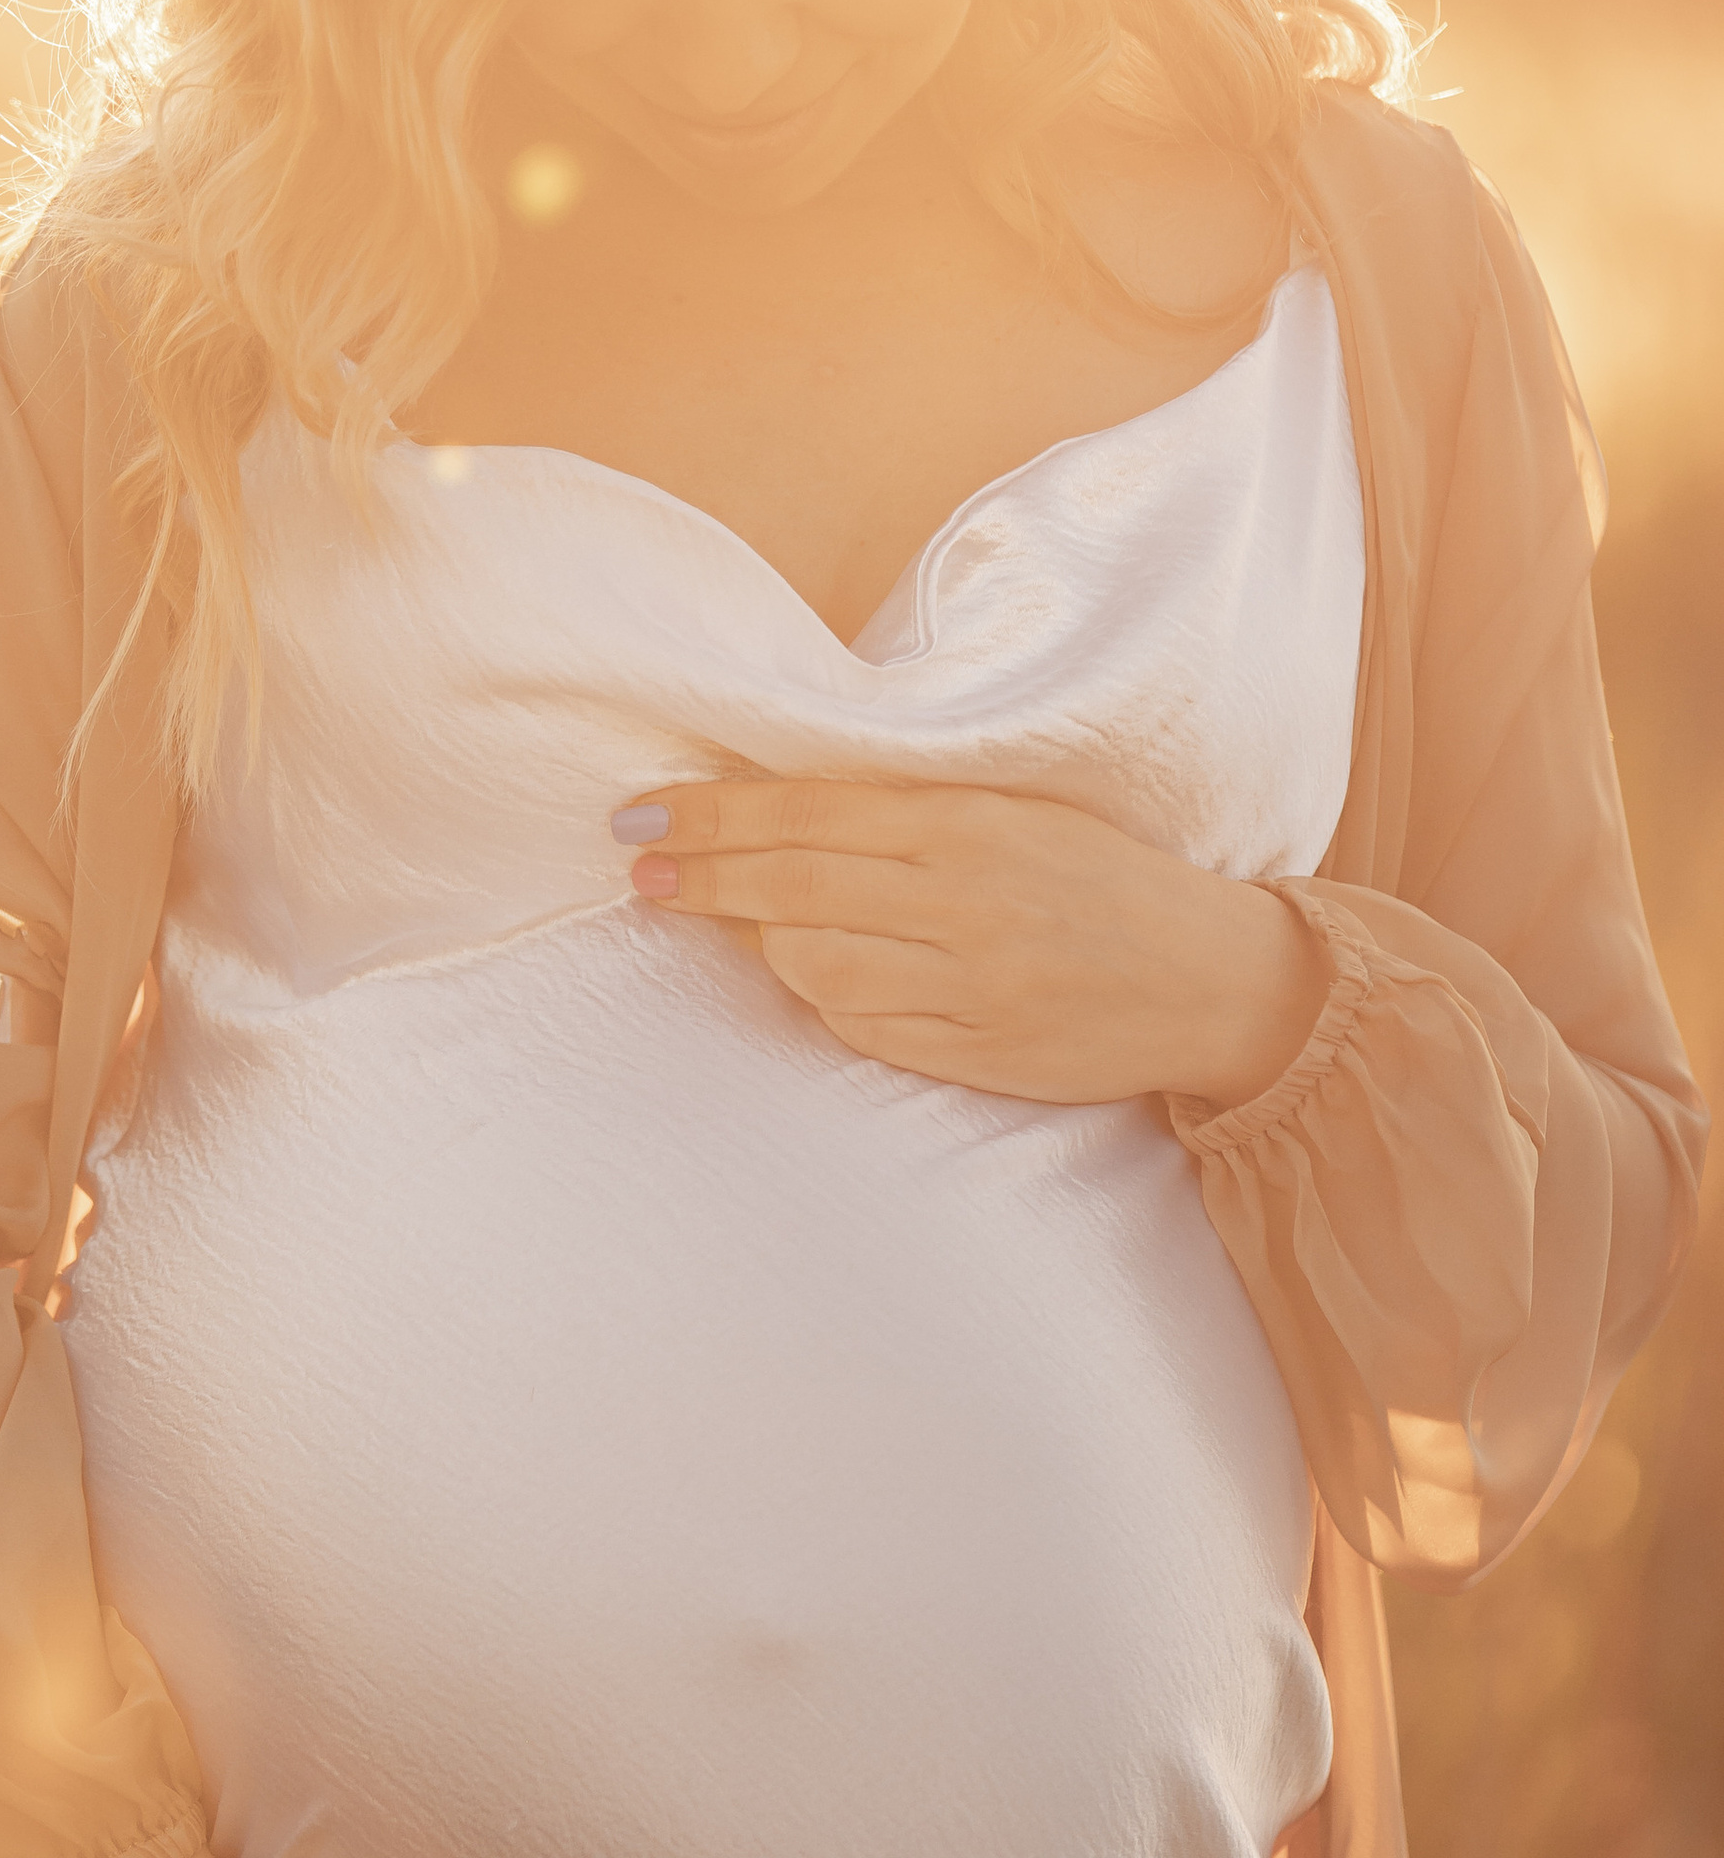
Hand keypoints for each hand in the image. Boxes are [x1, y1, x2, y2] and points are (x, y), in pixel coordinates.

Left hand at [612, 778, 1327, 1109]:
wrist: (1216, 979)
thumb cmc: (1102, 876)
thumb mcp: (1013, 809)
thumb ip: (902, 807)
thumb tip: (766, 805)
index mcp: (970, 821)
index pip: (807, 812)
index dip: (712, 815)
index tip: (642, 816)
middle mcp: (965, 900)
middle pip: (792, 887)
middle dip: (702, 877)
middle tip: (641, 870)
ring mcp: (970, 985)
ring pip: (813, 965)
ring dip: (754, 943)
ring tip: (727, 923)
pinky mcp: (976, 1052)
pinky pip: (860, 1027)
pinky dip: (819, 999)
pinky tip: (803, 974)